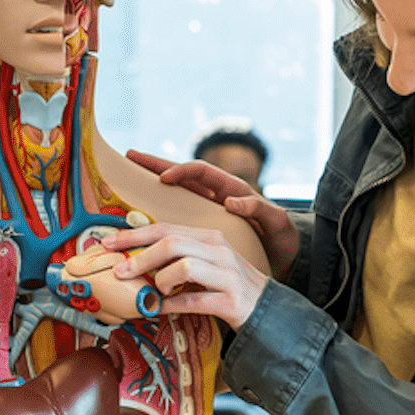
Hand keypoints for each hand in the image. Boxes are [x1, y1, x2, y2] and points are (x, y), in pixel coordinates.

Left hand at [103, 220, 269, 329]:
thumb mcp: (206, 262)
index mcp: (210, 237)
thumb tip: (136, 259)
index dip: (134, 234)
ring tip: (157, 291)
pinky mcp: (231, 300)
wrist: (267, 308)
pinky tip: (161, 308)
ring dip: (161, 281)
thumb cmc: (228, 285)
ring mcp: (227, 274)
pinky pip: (194, 300)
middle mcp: (219, 251)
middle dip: (140, 257)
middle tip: (120, 272)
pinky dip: (173, 305)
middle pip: (172, 244)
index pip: (166, 228)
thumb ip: (178, 256)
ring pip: (184, 267)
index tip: (109, 243)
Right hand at [128, 148, 298, 275]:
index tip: (163, 179)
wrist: (285, 258)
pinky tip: (142, 208)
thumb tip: (234, 202)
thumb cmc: (282, 240)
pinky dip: (161, 205)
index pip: (202, 171)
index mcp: (233, 189)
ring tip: (129, 174)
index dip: (182, 171)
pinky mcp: (205, 222)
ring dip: (153, 180)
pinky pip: (179, 209)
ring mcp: (209, 208)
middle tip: (130, 156)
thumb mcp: (277, 224)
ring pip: (177, 188)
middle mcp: (217, 194)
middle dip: (156, 164)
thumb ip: (260, 210)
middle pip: (182, 173)